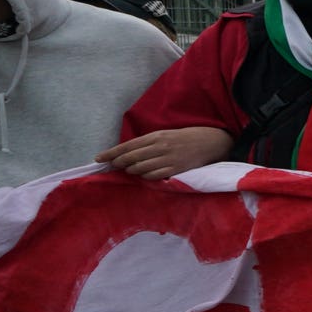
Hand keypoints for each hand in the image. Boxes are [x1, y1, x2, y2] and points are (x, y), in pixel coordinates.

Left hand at [97, 125, 232, 179]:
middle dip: (119, 163)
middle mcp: (159, 146)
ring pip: (140, 168)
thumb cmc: (187, 138)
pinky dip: (146, 177)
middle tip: (114, 167)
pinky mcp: (176, 168)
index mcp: (156, 135)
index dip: (111, 153)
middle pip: (131, 157)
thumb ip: (149, 143)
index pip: (127, 145)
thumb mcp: (166, 135)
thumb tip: (130, 153)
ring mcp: (168, 158)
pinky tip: (145, 176)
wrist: (213, 141)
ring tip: (131, 171)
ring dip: (132, 171)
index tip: (98, 159)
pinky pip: (154, 176)